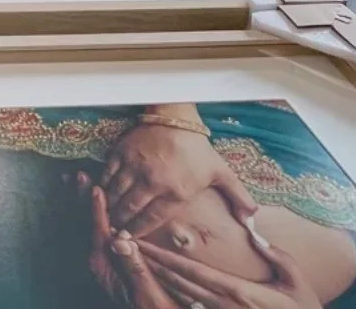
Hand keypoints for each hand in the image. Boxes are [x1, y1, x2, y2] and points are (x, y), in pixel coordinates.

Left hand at [75, 171, 184, 308]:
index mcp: (104, 267)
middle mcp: (100, 260)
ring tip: (79, 178)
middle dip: (82, 198)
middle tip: (77, 175)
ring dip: (84, 200)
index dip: (96, 209)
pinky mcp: (112, 254)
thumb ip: (134, 267)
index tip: (96, 189)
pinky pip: (99, 227)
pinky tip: (95, 195)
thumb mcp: (145, 291)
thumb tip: (120, 241)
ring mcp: (104, 256)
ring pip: (90, 223)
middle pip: (87, 223)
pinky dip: (95, 208)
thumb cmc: (154, 308)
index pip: (98, 232)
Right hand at [105, 123, 257, 240]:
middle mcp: (154, 182)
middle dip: (120, 223)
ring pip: (116, 195)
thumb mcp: (221, 172)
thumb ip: (238, 197)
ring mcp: (135, 167)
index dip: (137, 233)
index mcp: (176, 192)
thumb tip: (252, 219)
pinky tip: (104, 194)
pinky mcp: (122, 154)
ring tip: (108, 215)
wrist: (176, 116)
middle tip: (115, 230)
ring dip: (110, 207)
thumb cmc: (198, 149)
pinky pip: (108, 176)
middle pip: (130, 211)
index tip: (129, 238)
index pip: (151, 221)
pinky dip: (104, 187)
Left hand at [126, 239, 321, 308]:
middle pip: (182, 283)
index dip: (167, 259)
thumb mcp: (294, 279)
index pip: (194, 272)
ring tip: (140, 260)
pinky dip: (176, 294)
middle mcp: (224, 304)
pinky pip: (193, 307)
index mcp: (238, 292)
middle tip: (130, 247)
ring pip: (184, 296)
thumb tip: (256, 233)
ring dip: (160, 279)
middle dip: (155, 265)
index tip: (146, 245)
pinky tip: (163, 284)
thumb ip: (275, 255)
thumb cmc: (303, 308)